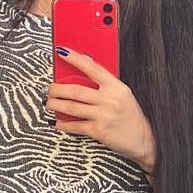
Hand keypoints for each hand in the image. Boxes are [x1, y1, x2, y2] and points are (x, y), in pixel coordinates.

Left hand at [46, 46, 155, 172]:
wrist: (144, 139)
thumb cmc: (131, 116)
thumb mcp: (123, 95)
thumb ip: (105, 86)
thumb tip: (79, 78)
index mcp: (117, 87)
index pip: (93, 68)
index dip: (75, 58)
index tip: (62, 52)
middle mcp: (110, 99)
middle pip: (76, 90)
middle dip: (57, 89)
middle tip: (49, 89)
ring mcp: (104, 115)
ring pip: (72, 107)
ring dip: (56, 104)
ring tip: (48, 103)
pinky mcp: (99, 131)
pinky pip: (75, 126)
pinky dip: (63, 124)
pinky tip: (56, 122)